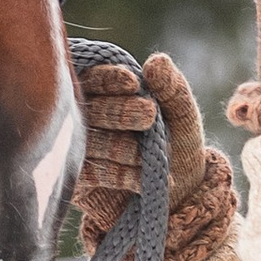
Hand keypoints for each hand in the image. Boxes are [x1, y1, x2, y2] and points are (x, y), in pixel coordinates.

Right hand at [76, 51, 235, 260]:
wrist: (182, 198)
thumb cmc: (180, 148)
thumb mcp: (182, 115)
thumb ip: (172, 89)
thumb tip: (157, 61)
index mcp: (107, 95)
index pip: (96, 79)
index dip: (110, 80)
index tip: (133, 83)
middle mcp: (87, 119)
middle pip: (90, 109)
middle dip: (118, 112)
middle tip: (149, 115)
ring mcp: (79, 149)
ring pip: (90, 141)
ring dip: (118, 145)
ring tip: (147, 154)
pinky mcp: (78, 179)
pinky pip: (93, 173)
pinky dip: (120, 174)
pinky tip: (145, 177)